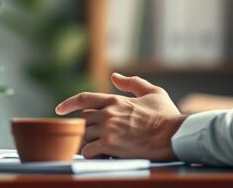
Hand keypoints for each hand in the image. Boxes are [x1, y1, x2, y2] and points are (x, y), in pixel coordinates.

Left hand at [55, 73, 184, 160]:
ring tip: (98, 149)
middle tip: (93, 139)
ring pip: (83, 136)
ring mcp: (108, 129)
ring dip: (88, 144)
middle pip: (83, 120)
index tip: (58, 110)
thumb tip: (115, 76)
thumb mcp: (153, 92)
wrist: (174, 135)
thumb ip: (132, 83)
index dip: (68, 104)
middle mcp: (107, 113)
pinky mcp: (110, 145)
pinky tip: (101, 156)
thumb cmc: (167, 115)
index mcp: (115, 100)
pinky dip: (91, 155)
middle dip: (86, 129)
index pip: (84, 99)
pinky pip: (89, 151)